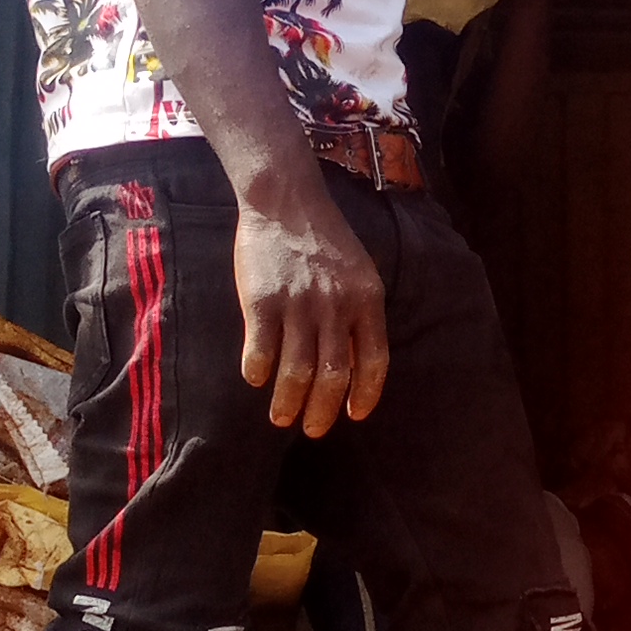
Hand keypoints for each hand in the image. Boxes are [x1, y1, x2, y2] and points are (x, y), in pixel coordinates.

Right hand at [233, 169, 388, 435]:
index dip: (366, 393)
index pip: (374, 360)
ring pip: (297, 370)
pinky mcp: (262, 300)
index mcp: (366, 300)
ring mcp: (298, 303)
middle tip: (313, 430)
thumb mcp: (359, 273)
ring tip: (281, 417)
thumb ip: (358, 314)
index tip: (355, 415)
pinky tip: (256, 380)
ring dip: (289, 401)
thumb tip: (353, 364)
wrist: (286, 201)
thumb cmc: (324, 240)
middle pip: (334, 374)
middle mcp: (335, 306)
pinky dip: (258, 371)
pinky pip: (260, 349)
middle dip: (324, 410)